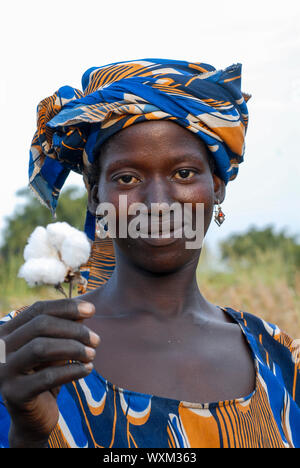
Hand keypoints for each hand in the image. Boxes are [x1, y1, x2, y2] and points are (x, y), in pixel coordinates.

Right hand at [0, 299, 99, 447]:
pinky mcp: (14, 394)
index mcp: (7, 332)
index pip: (36, 309)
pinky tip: (87, 369)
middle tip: (96, 340)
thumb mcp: (55, 348)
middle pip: (40, 325)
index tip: (91, 310)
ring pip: (41, 348)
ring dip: (74, 348)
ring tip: (92, 354)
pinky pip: (47, 377)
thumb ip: (65, 328)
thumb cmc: (45, 374)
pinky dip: (72, 370)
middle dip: (73, 330)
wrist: (34, 417)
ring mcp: (3, 372)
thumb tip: (85, 310)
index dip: (65, 307)